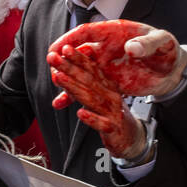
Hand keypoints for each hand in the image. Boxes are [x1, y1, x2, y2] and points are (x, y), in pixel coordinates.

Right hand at [46, 20, 183, 100]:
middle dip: (63, 57)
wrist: (172, 69)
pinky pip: (87, 87)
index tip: (58, 46)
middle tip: (52, 65)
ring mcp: (104, 66)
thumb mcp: (162, 43)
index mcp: (115, 33)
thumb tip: (132, 48)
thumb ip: (147, 44)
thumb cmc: (167, 50)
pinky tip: (61, 103)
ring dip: (66, 76)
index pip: (88, 32)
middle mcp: (105, 48)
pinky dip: (74, 95)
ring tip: (55, 83)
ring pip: (79, 70)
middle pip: (78, 51)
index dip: (71, 38)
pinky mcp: (107, 82)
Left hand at [47, 43, 146, 157]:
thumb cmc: (113, 116)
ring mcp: (113, 112)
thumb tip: (59, 75)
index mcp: (108, 87)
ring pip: (92, 98)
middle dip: (70, 68)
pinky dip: (91, 118)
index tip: (65, 48)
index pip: (93, 70)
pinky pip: (102, 123)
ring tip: (60, 78)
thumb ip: (82, 88)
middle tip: (54, 58)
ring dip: (75, 88)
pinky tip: (81, 113)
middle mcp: (111, 96)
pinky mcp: (113, 129)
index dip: (78, 58)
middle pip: (89, 80)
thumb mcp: (99, 98)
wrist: (132, 139)